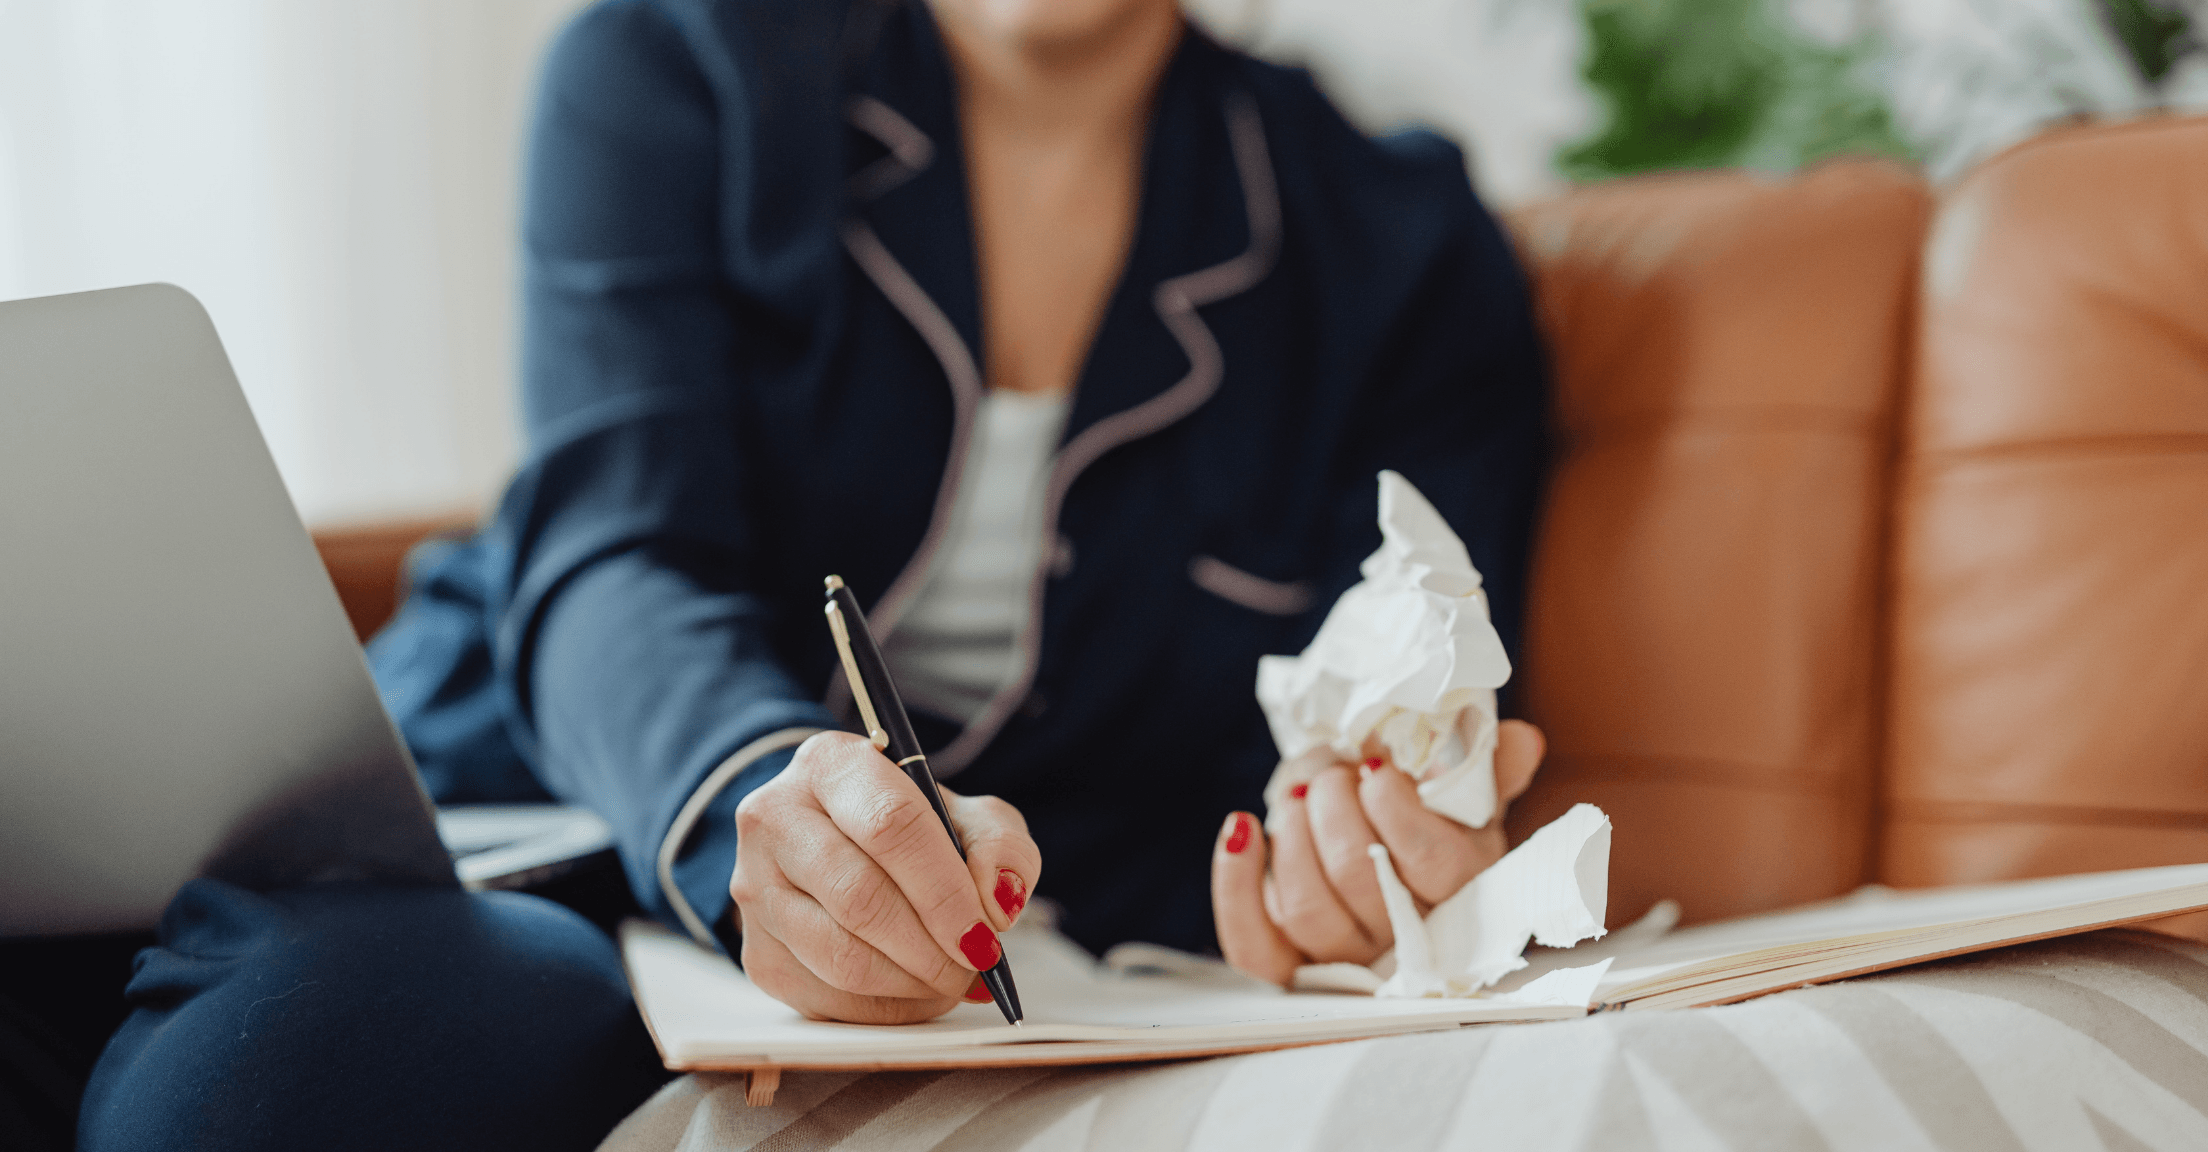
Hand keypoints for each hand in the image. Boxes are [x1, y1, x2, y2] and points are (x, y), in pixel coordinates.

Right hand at [729, 731, 1040, 1022]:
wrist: (841, 847)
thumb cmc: (912, 831)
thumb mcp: (969, 817)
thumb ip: (1000, 847)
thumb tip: (997, 904)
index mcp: (830, 765)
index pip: (889, 825)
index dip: (944, 890)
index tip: (985, 935)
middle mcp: (775, 818)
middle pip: (860, 896)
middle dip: (931, 946)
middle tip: (975, 967)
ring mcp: (755, 888)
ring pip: (839, 956)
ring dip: (912, 983)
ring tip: (952, 980)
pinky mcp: (756, 951)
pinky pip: (825, 999)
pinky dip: (885, 1009)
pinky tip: (917, 991)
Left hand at [1211, 719, 1545, 984]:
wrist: (1380, 854)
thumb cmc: (1429, 824)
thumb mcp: (1467, 798)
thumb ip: (1491, 768)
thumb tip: (1518, 740)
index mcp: (1462, 893)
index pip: (1434, 865)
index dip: (1397, 809)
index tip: (1374, 766)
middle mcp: (1403, 938)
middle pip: (1360, 878)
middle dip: (1335, 808)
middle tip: (1332, 774)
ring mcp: (1340, 955)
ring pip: (1307, 907)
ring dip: (1292, 835)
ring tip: (1298, 793)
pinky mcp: (1282, 958)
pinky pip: (1251, 941)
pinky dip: (1235, 884)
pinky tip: (1240, 827)